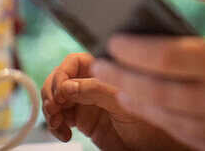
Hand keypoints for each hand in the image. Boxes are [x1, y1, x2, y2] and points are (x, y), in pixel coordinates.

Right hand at [41, 51, 188, 150]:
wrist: (153, 149)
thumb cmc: (151, 122)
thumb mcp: (124, 101)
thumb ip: (96, 90)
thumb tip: (68, 85)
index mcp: (106, 71)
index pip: (75, 61)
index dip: (63, 73)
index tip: (61, 91)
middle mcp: (95, 83)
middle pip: (61, 78)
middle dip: (52, 91)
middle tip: (53, 108)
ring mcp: (88, 102)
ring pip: (57, 98)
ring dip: (50, 109)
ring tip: (56, 122)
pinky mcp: (84, 120)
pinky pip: (60, 117)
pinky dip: (55, 125)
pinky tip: (63, 133)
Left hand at [93, 0, 204, 150]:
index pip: (167, 59)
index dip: (132, 51)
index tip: (110, 40)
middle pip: (159, 94)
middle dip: (123, 77)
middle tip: (98, 62)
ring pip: (170, 119)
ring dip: (138, 101)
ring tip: (117, 82)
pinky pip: (189, 136)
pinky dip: (165, 120)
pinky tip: (152, 103)